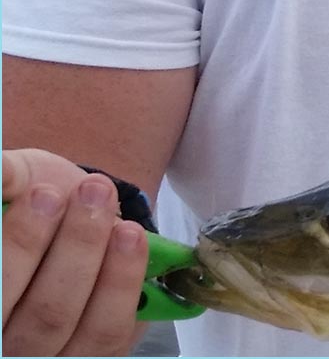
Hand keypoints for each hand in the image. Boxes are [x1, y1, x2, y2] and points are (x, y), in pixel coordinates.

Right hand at [2, 148, 148, 355]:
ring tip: (113, 207)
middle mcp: (5, 345)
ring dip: (95, 260)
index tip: (44, 194)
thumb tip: (0, 171)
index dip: (17, 246)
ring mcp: (45, 357)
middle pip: (35, 317)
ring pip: (66, 325)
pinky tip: (132, 237)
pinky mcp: (91, 355)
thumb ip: (6, 178)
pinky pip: (108, 334)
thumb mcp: (14, 183)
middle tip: (91, 191)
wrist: (76, 213)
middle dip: (68, 248)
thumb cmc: (31, 202)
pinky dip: (122, 284)